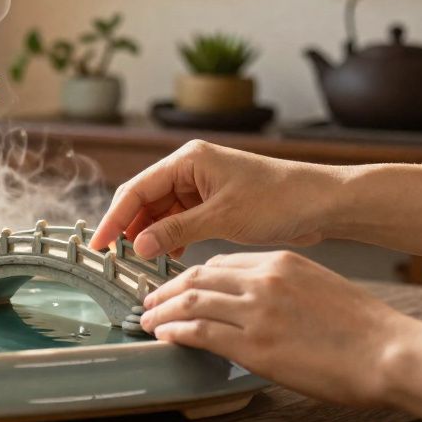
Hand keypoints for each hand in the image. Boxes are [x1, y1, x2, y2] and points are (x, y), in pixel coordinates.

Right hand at [90, 140, 344, 258]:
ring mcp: (201, 185)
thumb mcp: (222, 217)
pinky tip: (171, 257)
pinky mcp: (212, 202)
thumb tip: (139, 246)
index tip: (99, 243)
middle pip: (144, 199)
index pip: (136, 189)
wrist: (322, 203)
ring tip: (144, 261)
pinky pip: (179, 220)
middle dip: (130, 228)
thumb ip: (176, 230)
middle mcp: (189, 168)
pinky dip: (171, 238)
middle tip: (116, 257)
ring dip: (151, 235)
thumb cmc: (280, 199)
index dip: (114, 218)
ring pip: (160, 212)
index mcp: (188, 160)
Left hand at [139, 250, 416, 406]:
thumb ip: (283, 286)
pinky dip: (174, 331)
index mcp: (280, 262)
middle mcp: (263, 280)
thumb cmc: (364, 328)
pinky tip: (164, 335)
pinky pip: (199, 331)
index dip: (192, 275)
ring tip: (147, 320)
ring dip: (162, 311)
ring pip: (190, 301)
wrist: (389, 352)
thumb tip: (256, 300)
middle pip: (198, 276)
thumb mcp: (319, 286)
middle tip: (149, 300)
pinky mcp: (254, 345)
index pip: (220, 263)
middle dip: (167, 289)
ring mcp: (256, 311)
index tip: (177, 286)